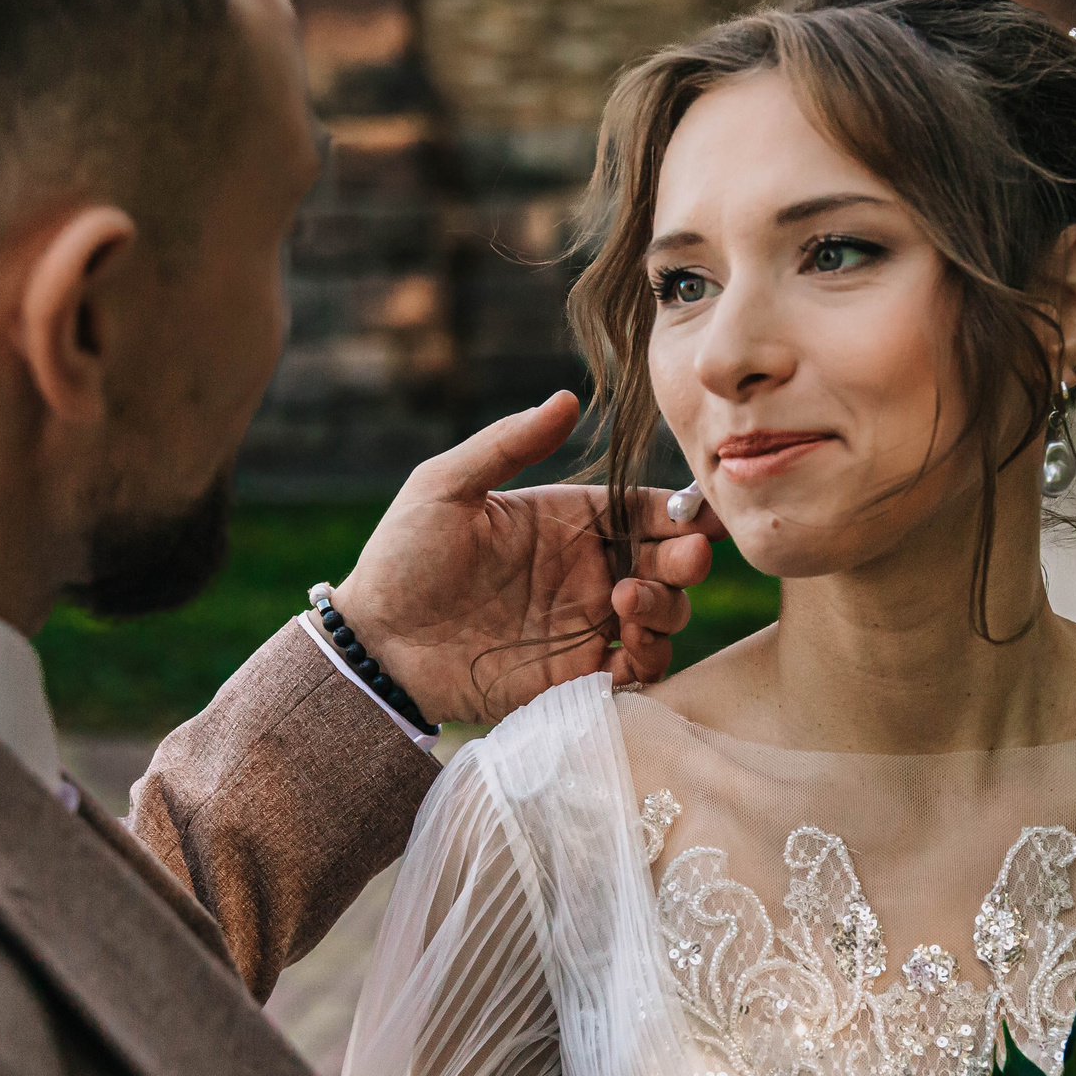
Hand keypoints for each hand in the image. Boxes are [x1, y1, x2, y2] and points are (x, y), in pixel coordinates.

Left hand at [334, 391, 723, 726]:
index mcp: (569, 521)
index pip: (646, 509)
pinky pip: (639, 669)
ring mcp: (586, 623)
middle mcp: (589, 570)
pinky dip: (651, 657)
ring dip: (667, 607)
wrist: (375, 644)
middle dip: (689, 559)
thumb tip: (568, 399)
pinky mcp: (577, 675)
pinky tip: (627, 644)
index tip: (700, 515)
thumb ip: (507, 444)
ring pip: (666, 614)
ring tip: (627, 602)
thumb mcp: (445, 486)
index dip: (681, 511)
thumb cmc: (402, 557)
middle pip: (670, 562)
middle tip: (683, 558)